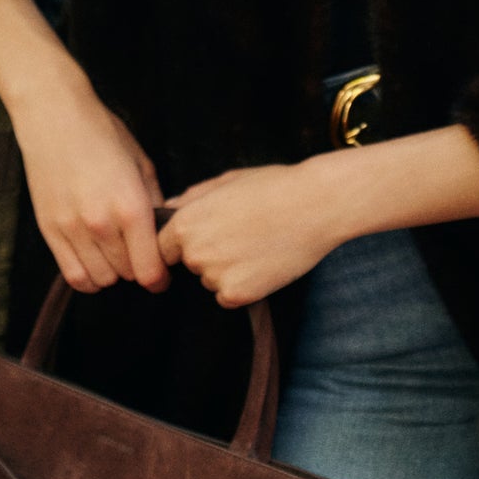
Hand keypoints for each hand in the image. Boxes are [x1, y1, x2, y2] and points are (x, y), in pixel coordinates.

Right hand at [11, 79, 170, 294]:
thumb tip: (162, 234)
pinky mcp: (50, 230)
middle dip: (138, 269)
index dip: (160, 279)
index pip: (149, 270)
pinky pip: (73, 275)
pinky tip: (95, 261)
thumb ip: (154, 204)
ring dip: (113, 273)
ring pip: (101, 279)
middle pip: (127, 275)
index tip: (162, 275)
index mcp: (132, 207)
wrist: (54, 117)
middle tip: (138, 253)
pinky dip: (88, 277)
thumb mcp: (142, 165)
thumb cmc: (103, 134)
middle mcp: (102, 224)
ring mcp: (72, 229)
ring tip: (115, 253)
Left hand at [157, 163, 342, 307]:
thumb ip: (192, 198)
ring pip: (211, 281)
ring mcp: (215, 276)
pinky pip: (228, 297)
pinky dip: (243, 286)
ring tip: (258, 246)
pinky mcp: (237, 295)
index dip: (182, 244)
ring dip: (227, 271)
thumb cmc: (274, 186)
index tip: (205, 239)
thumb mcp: (227, 181)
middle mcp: (194, 252)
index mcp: (185, 223)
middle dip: (208, 254)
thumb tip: (170, 207)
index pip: (163, 247)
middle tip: (241, 236)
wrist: (316, 205)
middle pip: (190, 264)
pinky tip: (264, 263)